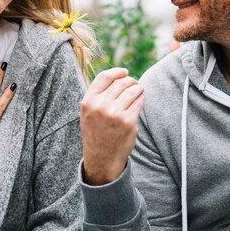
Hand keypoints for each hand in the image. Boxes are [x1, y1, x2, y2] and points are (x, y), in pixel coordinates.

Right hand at [80, 68, 144, 185]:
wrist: (101, 159)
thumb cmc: (96, 132)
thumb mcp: (89, 112)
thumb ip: (99, 95)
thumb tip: (119, 75)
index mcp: (88, 101)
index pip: (104, 77)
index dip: (117, 72)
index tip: (125, 72)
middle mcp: (100, 106)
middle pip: (120, 83)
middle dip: (130, 80)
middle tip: (134, 83)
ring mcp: (115, 114)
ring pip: (132, 90)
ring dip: (138, 88)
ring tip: (139, 90)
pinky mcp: (128, 122)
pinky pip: (139, 102)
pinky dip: (141, 98)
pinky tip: (140, 99)